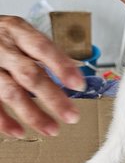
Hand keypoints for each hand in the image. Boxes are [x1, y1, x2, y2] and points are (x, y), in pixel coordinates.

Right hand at [0, 16, 84, 137]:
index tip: (79, 85)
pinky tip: (20, 132)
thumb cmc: (1, 38)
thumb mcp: (19, 33)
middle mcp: (2, 48)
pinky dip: (5, 121)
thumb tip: (72, 75)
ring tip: (52, 129)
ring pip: (11, 92)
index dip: (61, 66)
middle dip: (53, 97)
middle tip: (72, 116)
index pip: (43, 47)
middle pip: (29, 74)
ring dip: (33, 114)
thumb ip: (41, 53)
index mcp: (16, 31)